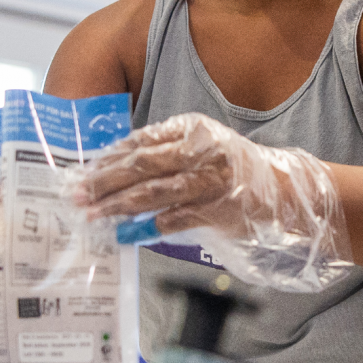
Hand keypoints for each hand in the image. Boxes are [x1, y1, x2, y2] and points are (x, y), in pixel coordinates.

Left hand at [76, 113, 349, 291]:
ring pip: (154, 192)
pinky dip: (151, 227)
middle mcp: (201, 150)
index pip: (141, 140)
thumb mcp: (201, 148)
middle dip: (104, 181)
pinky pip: (177, 219)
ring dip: (118, 206)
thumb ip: (164, 155)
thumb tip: (112, 171)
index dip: (108, 157)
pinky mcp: (219, 209)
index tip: (82, 171)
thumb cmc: (234, 171)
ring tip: (93, 215)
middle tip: (76, 195)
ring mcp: (212, 180)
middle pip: (142, 165)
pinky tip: (128, 234)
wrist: (286, 191)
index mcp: (192, 129)